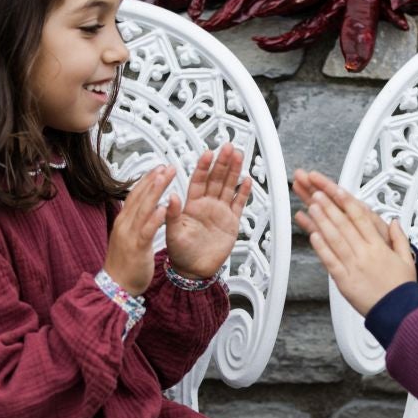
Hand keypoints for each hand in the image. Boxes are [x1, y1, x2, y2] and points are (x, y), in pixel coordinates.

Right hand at [105, 165, 174, 293]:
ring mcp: (129, 235)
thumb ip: (133, 222)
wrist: (116, 287)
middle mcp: (124, 224)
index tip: (158, 168)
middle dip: (153, 180)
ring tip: (165, 177)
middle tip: (166, 166)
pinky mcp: (137, 248)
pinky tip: (163, 208)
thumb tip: (141, 209)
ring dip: (155, 191)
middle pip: (139, 196)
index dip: (146, 180)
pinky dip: (154, 218)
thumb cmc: (123, 265)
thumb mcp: (126, 238)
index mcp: (123, 221)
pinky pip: (147, 230)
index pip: (134, 195)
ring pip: (143, 208)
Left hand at [163, 144, 249, 279]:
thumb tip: (171, 196)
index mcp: (191, 205)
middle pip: (216, 179)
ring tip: (238, 155)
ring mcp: (220, 212)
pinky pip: (238, 204)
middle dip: (222, 163)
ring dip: (234, 171)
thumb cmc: (179, 253)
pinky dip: (243, 193)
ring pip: (228, 187)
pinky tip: (247, 181)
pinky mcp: (231, 223)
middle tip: (228, 147)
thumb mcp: (172, 233)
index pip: (199, 180)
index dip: (204, 167)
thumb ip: (171, 214)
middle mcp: (207, 205)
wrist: (193, 271)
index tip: (208, 153)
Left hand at [294, 173, 414, 315]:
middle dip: (330, 207)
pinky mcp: (344, 280)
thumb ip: (399, 238)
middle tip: (318, 194)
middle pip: (344, 225)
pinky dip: (321, 247)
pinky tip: (313, 236)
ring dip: (322, 222)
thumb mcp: (406, 259)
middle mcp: (364, 254)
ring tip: (312, 208)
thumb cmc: (401, 288)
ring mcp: (353, 266)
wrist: (398, 312)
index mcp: (379, 247)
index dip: (348, 203)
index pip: (361, 219)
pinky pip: (330, 261)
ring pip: (335, 239)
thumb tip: (394, 223)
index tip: (338, 191)